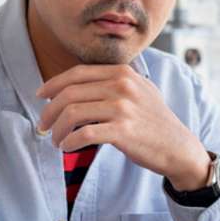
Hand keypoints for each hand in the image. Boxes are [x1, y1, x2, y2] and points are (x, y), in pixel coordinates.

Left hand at [36, 65, 211, 190]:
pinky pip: (85, 134)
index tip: (41, 97)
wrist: (178, 147)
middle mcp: (122, 85)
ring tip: (56, 140)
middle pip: (70, 93)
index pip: (77, 73)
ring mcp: (123, 108)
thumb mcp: (138, 90)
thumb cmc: (153, 121)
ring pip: (73, 113)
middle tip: (43, 125)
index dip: (53, 85)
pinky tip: (68, 148)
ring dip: (57, 129)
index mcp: (122, 72)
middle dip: (50, 111)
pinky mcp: (123, 131)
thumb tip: (74, 85)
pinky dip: (70, 142)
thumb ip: (112, 82)